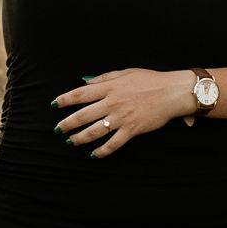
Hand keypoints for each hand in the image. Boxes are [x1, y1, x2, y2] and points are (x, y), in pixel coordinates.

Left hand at [52, 68, 195, 156]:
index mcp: (109, 87)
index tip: (55, 105)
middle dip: (67, 123)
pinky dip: (102, 151)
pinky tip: (94, 155)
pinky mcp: (131, 130)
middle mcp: (112, 103)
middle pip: (83, 115)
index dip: (65, 100)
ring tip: (71, 141)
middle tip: (58, 129)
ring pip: (94, 131)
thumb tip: (85, 81)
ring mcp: (121, 118)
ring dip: (79, 138)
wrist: (171, 92)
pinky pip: (113, 144)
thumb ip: (104, 78)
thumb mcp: (125, 72)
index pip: (80, 94)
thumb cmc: (150, 80)